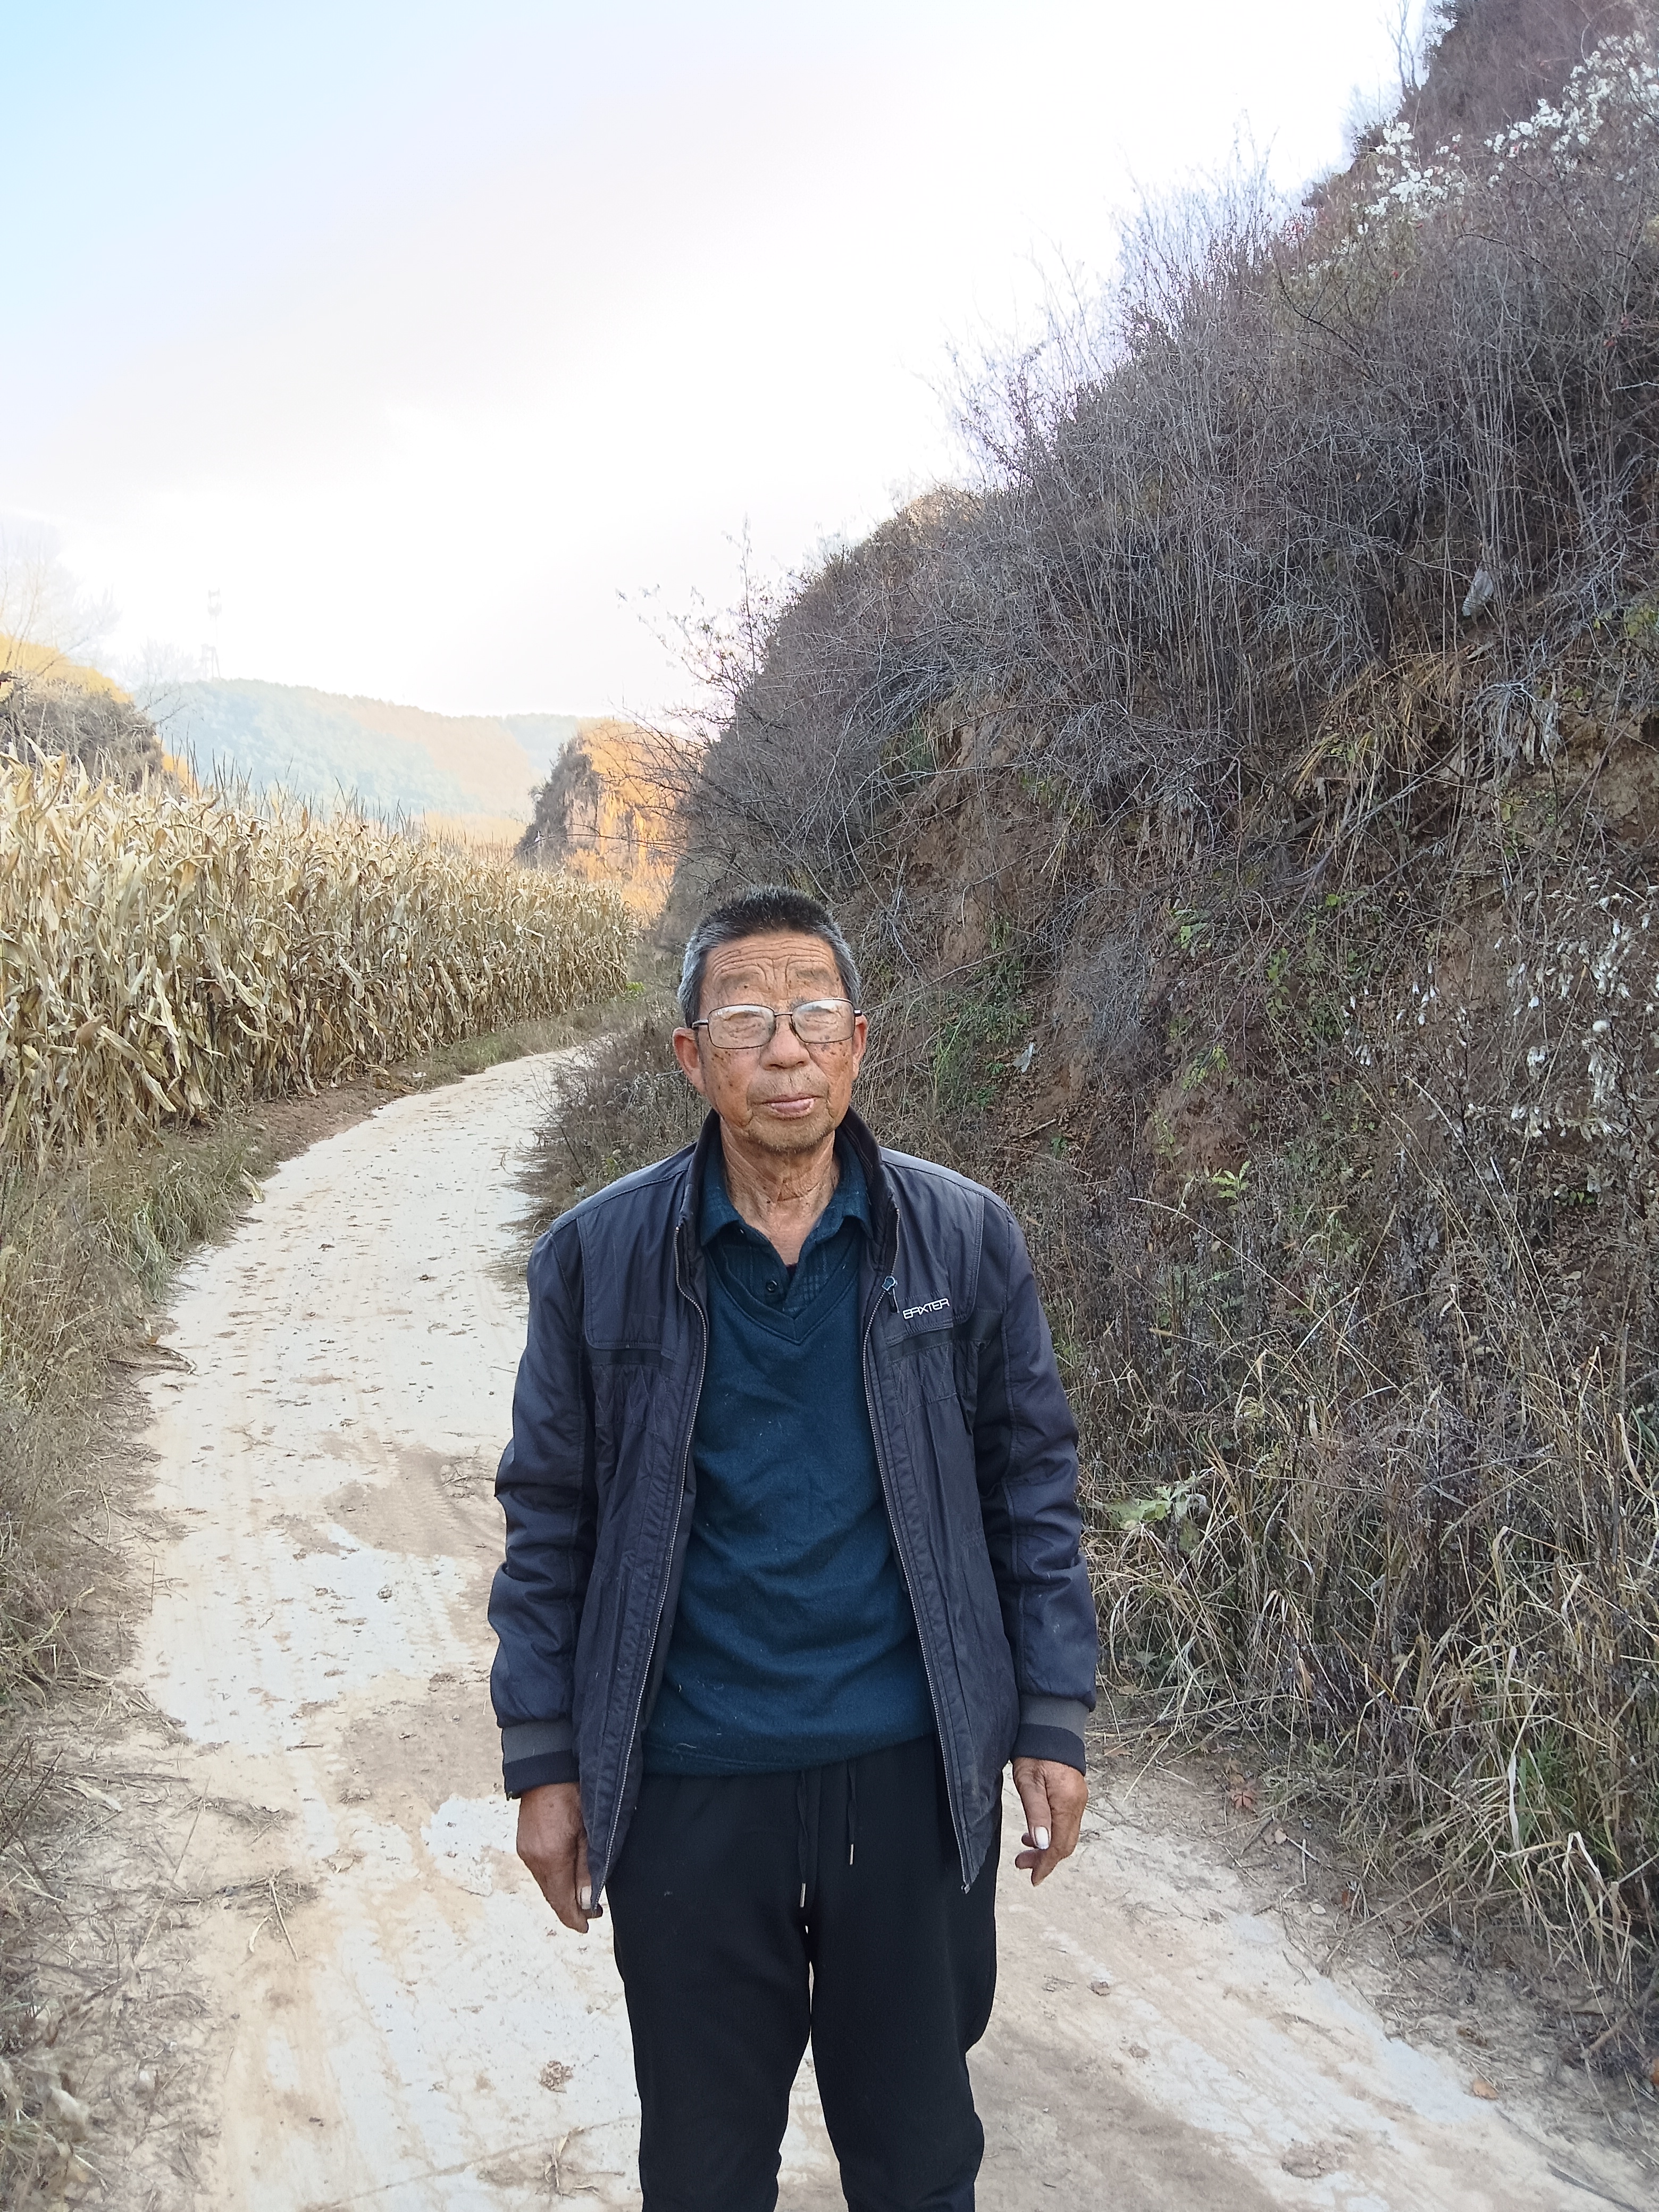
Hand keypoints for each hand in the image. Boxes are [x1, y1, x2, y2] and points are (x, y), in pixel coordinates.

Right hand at [516, 1781, 597, 1931]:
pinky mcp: (524, 1842)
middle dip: (570, 1908)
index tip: (587, 1927)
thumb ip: (588, 1867)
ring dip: (562, 1893)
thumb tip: (587, 1902)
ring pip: (545, 1884)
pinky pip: (540, 1870)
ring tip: (582, 1897)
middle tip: (593, 1913)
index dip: (574, 1918)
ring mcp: (525, 1850)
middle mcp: (533, 1858)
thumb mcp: (590, 1830)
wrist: (548, 1765)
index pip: (561, 1901)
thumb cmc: (575, 1792)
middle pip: (552, 1895)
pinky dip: (553, 1879)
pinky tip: (566, 1877)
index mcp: (550, 1857)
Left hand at [1012, 1756, 1086, 1884]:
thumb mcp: (1029, 1782)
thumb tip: (1043, 1844)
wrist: (1051, 1725)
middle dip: (1045, 1858)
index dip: (1046, 1864)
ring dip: (1047, 1846)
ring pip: (1066, 1834)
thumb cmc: (1036, 1751)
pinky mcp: (1074, 1794)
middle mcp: (1077, 1804)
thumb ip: (1036, 1813)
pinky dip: (1052, 1832)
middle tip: (1022, 1864)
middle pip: (1065, 1843)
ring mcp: (1078, 1799)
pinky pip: (1067, 1822)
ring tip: (1025, 1848)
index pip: (1059, 1845)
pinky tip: (1037, 1830)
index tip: (1033, 1878)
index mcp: (1067, 1803)